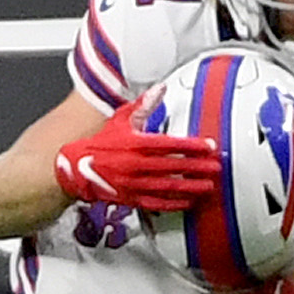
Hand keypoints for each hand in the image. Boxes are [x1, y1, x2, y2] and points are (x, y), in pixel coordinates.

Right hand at [53, 95, 219, 212]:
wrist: (77, 169)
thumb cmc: (101, 144)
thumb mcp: (121, 119)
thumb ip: (143, 105)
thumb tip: (160, 89)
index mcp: (136, 143)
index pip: (170, 144)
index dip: (192, 146)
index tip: (208, 147)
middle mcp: (136, 165)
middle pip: (174, 167)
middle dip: (197, 168)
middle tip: (215, 168)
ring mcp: (134, 184)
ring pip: (168, 186)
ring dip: (191, 187)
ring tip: (208, 187)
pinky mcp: (131, 199)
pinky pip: (156, 203)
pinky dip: (174, 203)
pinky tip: (188, 202)